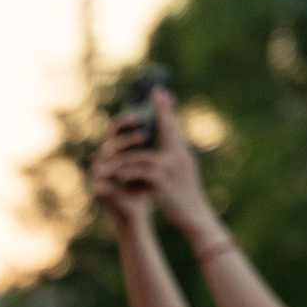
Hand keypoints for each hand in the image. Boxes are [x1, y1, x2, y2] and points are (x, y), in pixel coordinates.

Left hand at [90, 87, 213, 237]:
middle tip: (154, 92)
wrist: (194, 215)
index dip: (167, 109)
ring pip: (142, 155)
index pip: (174, 127)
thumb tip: (168, 141)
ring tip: (113, 157)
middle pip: (167, 129)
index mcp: (182, 154)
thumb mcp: (183, 171)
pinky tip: (119, 176)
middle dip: (160, 111)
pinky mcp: (161, 182)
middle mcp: (179, 157)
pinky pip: (139, 173)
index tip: (161, 91)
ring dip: (127, 157)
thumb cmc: (185, 195)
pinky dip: (128, 174)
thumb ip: (174, 156)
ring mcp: (170, 168)